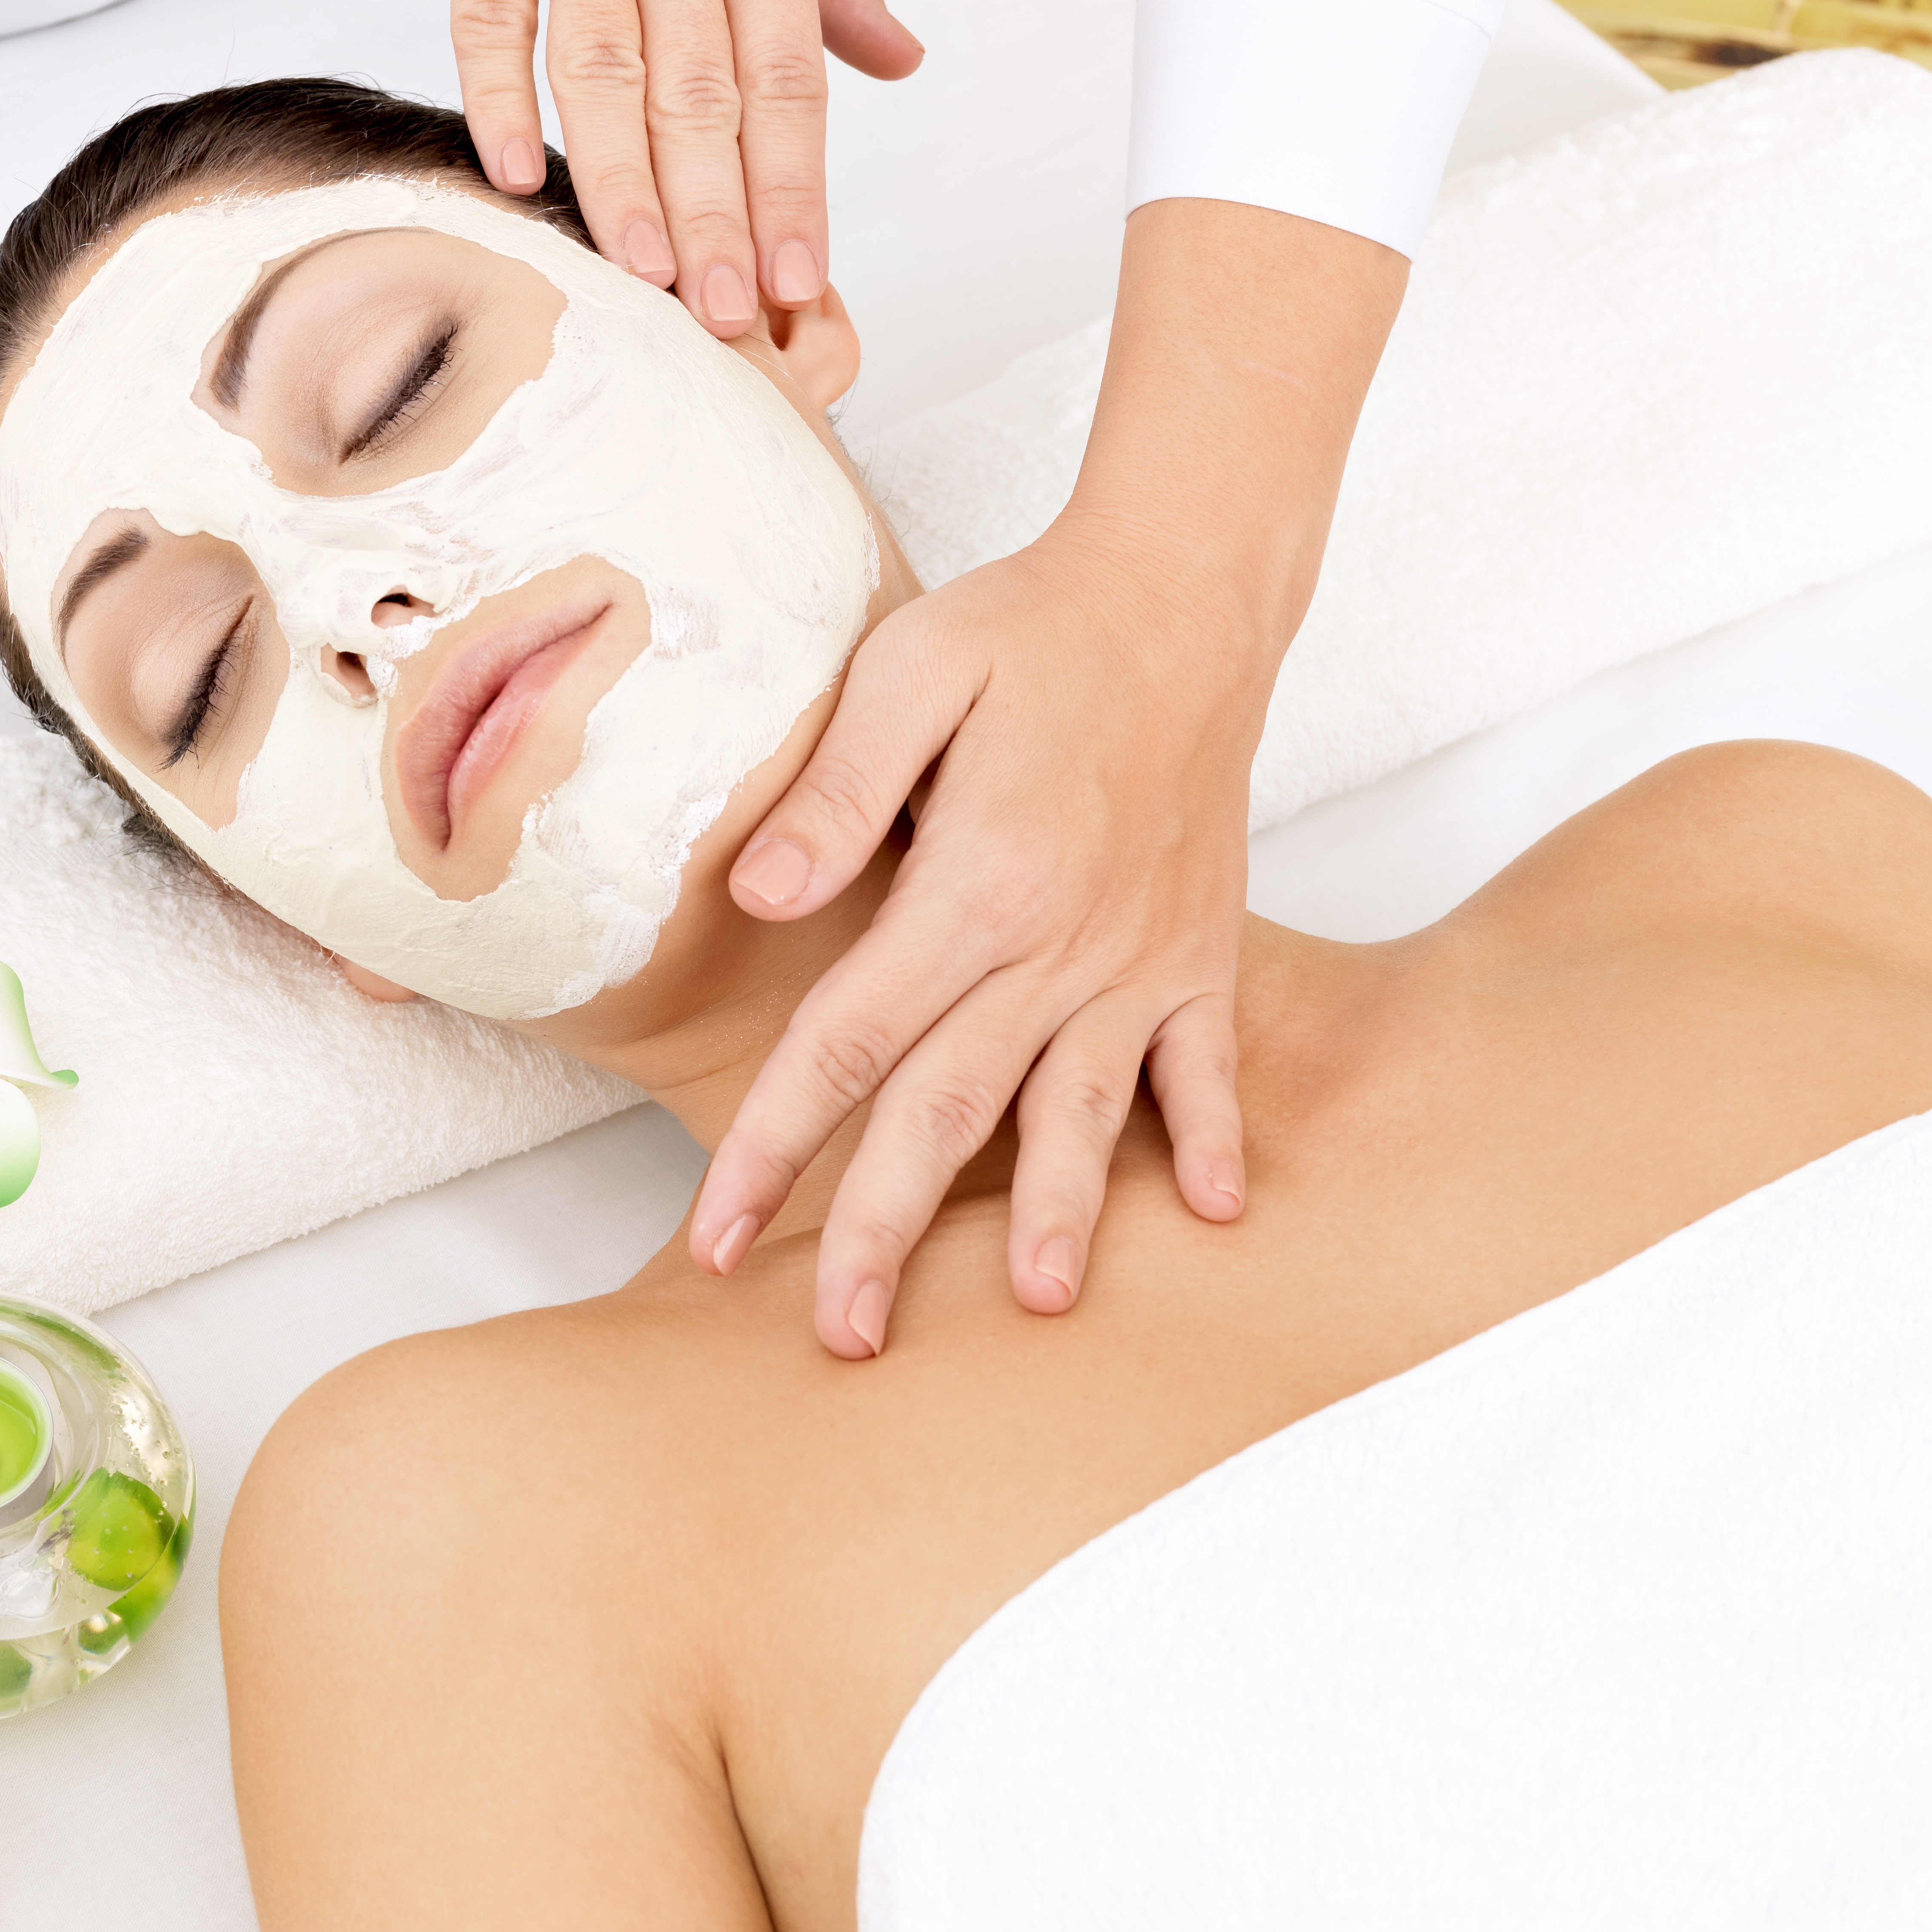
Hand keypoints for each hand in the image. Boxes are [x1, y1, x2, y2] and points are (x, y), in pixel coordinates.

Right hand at [411, 0, 922, 337]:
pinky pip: (489, 5)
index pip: (785, 77)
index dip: (793, 185)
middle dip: (716, 211)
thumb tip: (901, 63)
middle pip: (701, 88)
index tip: (797, 280)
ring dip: (624, 176)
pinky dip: (497, 91)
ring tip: (644, 274)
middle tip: (721, 314)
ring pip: (606, 63)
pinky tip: (514, 172)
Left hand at [690, 198, 1411, 1357]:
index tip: (718, 1236)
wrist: (1183, 593)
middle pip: (950, 1113)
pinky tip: (1214, 1215)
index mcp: (975, 887)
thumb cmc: (1031, 627)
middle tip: (839, 1338)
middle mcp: (1059, 944)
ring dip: (1065, 1216)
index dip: (778, 1146)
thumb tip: (762, 893)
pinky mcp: (1202, 947)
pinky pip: (1207, 1060)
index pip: (848, 1045)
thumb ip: (838, 792)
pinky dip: (1211, 1132)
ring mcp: (1140, 956)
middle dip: (885, 1231)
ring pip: (1084, 1111)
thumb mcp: (911, 672)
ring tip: (1040, 1309)